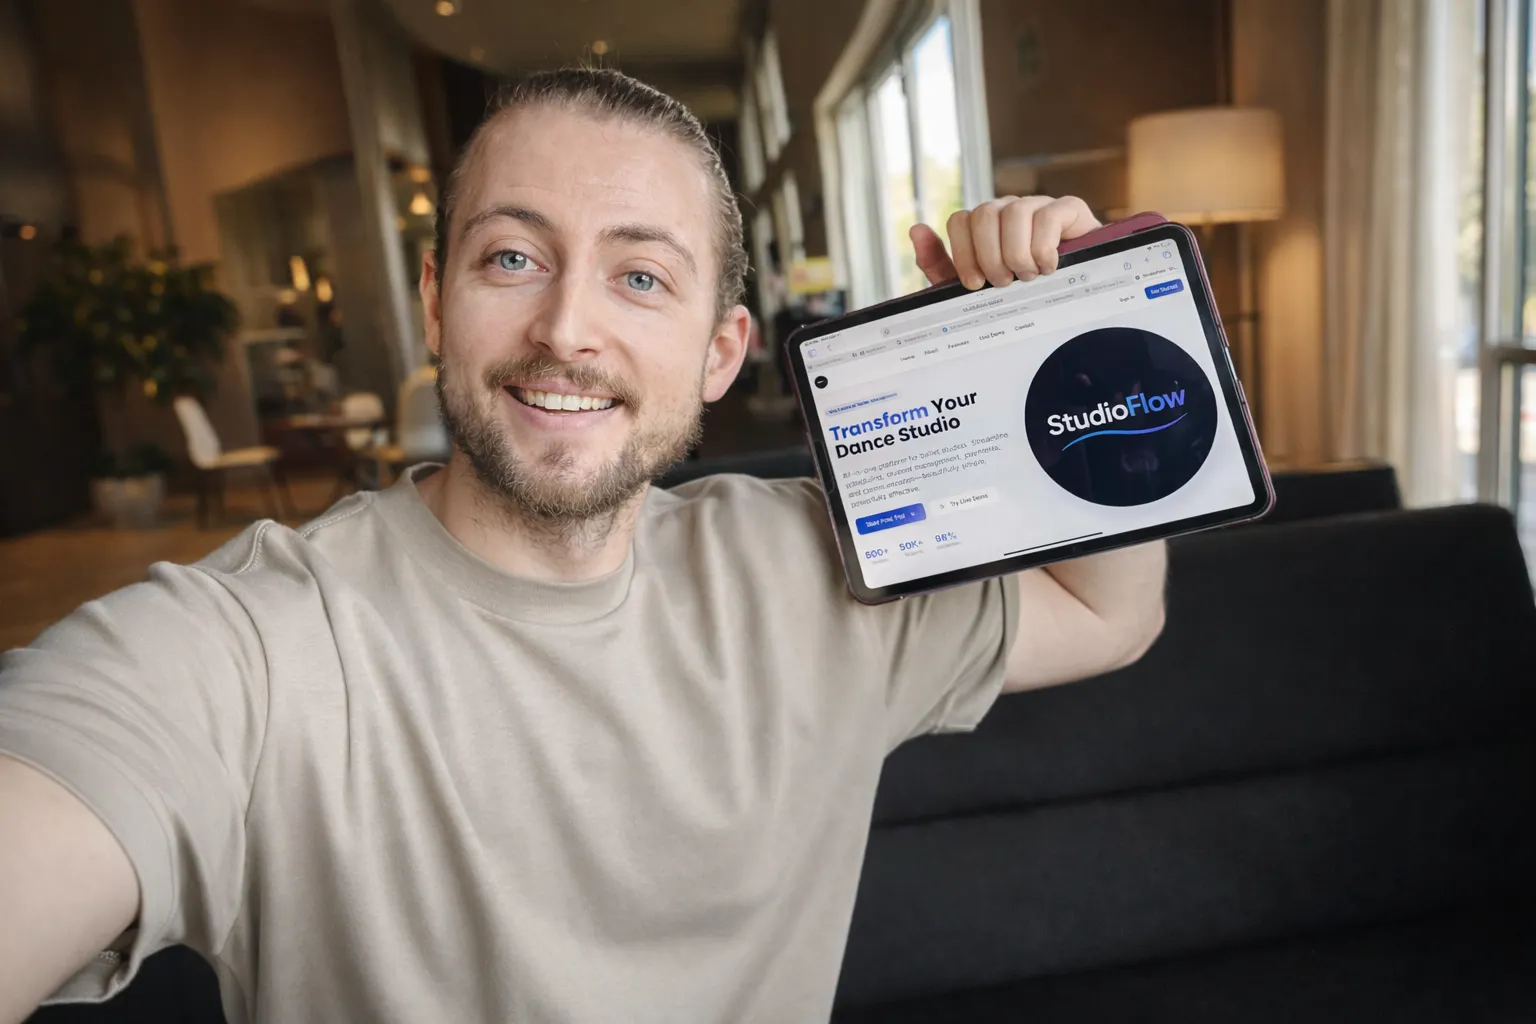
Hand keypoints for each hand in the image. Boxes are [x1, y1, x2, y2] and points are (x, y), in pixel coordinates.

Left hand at [910, 195, 1101, 290]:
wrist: (1073, 301)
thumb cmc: (1023, 295)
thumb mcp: (976, 289)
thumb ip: (942, 264)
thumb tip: (915, 229)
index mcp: (984, 227)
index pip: (960, 220)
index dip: (963, 254)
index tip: (976, 284)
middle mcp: (1008, 210)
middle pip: (984, 214)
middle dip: (989, 256)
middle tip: (1004, 283)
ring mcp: (1039, 206)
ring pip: (1014, 212)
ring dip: (1017, 253)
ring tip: (1028, 277)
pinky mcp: (1069, 209)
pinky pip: (1049, 214)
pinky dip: (1044, 246)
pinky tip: (1049, 267)